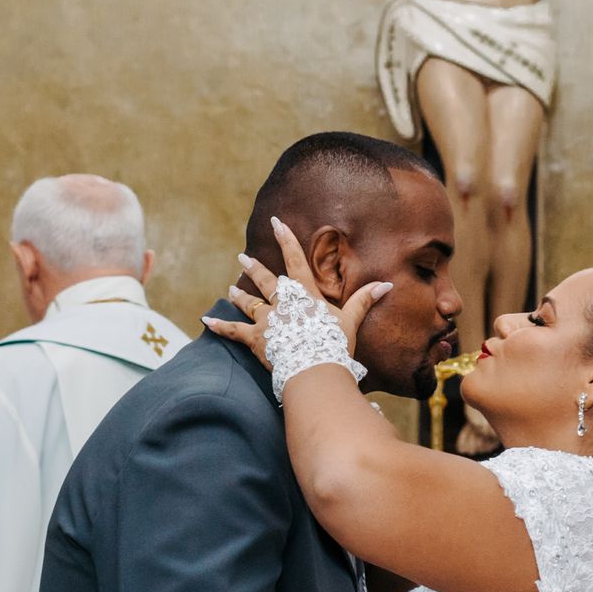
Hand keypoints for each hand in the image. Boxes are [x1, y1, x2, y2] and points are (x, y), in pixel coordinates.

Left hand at [204, 218, 391, 368]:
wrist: (314, 369)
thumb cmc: (334, 344)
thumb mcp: (350, 321)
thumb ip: (364, 300)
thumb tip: (387, 284)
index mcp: (305, 295)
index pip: (294, 260)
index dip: (285, 240)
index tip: (276, 222)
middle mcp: (282, 303)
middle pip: (266, 281)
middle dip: (254, 267)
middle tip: (242, 256)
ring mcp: (267, 320)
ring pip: (249, 303)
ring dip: (240, 295)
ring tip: (231, 288)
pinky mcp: (255, 339)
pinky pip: (233, 331)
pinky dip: (220, 326)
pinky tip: (206, 321)